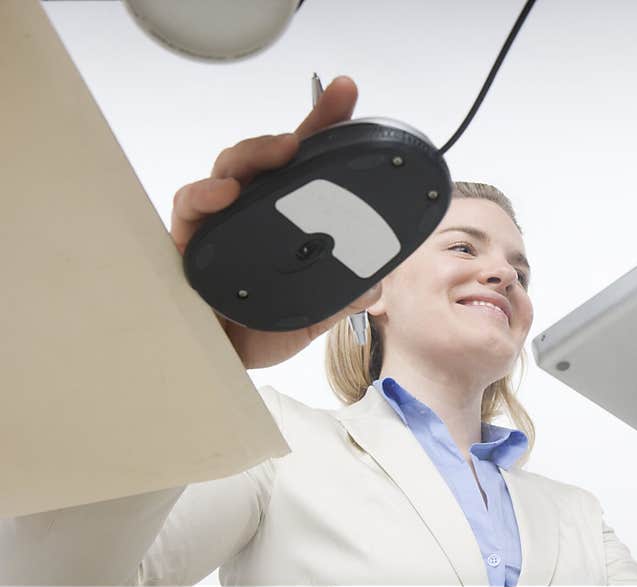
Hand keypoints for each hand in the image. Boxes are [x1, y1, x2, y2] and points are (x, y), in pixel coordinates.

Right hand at [170, 76, 379, 368]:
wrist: (222, 365)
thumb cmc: (259, 329)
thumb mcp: (311, 311)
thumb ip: (341, 297)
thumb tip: (372, 285)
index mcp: (284, 220)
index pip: (304, 166)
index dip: (323, 127)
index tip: (346, 94)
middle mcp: (250, 212)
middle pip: (267, 159)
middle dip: (294, 132)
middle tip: (323, 120)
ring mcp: (218, 222)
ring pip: (229, 170)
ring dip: (253, 155)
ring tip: (282, 150)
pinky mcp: (186, 241)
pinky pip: (189, 209)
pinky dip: (203, 196)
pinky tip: (224, 192)